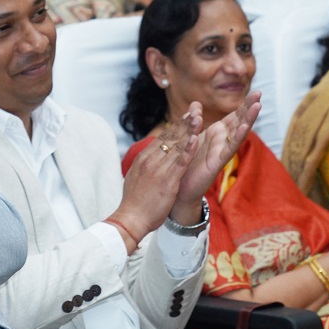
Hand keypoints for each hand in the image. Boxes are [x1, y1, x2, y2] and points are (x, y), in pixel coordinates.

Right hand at [112, 109, 197, 241]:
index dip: (175, 126)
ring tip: (198, 117)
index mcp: (143, 159)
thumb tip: (146, 160)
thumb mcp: (135, 178)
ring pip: (176, 146)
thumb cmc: (133, 203)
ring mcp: (158, 169)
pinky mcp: (167, 181)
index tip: (186, 117)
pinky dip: (188, 150)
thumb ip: (143, 167)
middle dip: (184, 123)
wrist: (130, 218)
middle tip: (195, 109)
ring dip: (188, 130)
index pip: (162, 138)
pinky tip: (196, 140)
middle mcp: (150, 160)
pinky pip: (179, 162)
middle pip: (170, 137)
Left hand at [175, 92, 260, 210]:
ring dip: (248, 120)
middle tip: (260, 93)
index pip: (233, 116)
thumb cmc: (187, 162)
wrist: (179, 186)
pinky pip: (228, 149)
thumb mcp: (190, 136)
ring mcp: (221, 151)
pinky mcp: (217, 162)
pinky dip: (236, 138)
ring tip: (257, 107)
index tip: (256, 91)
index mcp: (216, 133)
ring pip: (237, 133)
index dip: (244, 104)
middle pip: (239, 121)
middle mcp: (221, 141)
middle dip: (249, 108)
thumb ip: (194, 120)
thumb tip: (196, 103)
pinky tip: (244, 128)